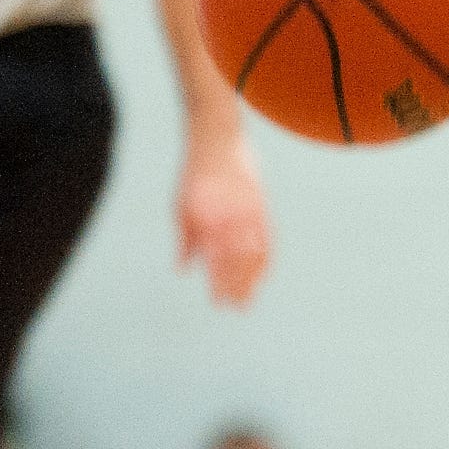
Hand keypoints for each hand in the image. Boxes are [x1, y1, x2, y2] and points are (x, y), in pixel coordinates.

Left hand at [178, 130, 273, 307]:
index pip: (217, 261)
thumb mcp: (180, 207)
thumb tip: (184, 270)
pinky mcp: (261, 206)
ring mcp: (250, 213)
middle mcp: (232, 219)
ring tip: (251, 296)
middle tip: (238, 308)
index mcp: (210, 221)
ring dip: (255, 278)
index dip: (220, 284)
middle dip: (240, 288)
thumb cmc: (194, 175)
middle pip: (240, 262)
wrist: (218, 140)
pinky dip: (266, 259)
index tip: (219, 302)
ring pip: (256, 254)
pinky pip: (268, 239)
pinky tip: (262, 273)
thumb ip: (185, 240)